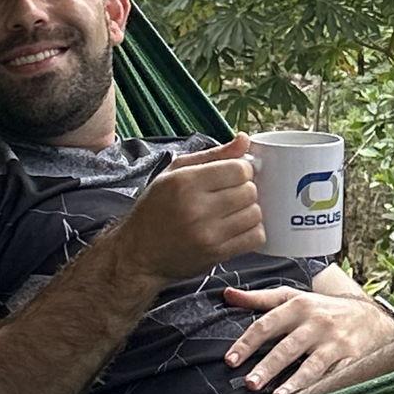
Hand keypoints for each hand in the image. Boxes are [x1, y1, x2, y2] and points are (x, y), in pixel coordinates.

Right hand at [114, 136, 263, 284]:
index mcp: (185, 182)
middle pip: (249, 191)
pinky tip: (238, 229)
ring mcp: (207, 234)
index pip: (239, 169)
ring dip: (249, 211)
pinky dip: (253, 232)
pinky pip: (255, 238)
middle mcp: (196, 208)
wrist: (139, 253)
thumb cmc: (156, 209)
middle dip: (246, 190)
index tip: (235, 175)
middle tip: (232, 195)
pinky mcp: (215, 254)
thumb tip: (244, 139)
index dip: (243, 169)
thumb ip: (213, 154)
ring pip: (255, 214)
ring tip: (233, 212)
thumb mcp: (175, 173)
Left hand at [223, 284, 393, 393]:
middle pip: (287, 347)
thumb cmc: (323, 309)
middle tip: (249, 384)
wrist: (370, 316)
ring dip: (294, 382)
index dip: (247, 343)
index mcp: (299, 306)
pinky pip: (334, 377)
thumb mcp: (293, 297)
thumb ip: (260, 299)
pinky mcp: (351, 359)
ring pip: (312, 365)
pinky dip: (322, 389)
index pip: (267, 324)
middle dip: (268, 366)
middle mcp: (317, 323)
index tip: (231, 360)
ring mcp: (335, 342)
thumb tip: (227, 294)